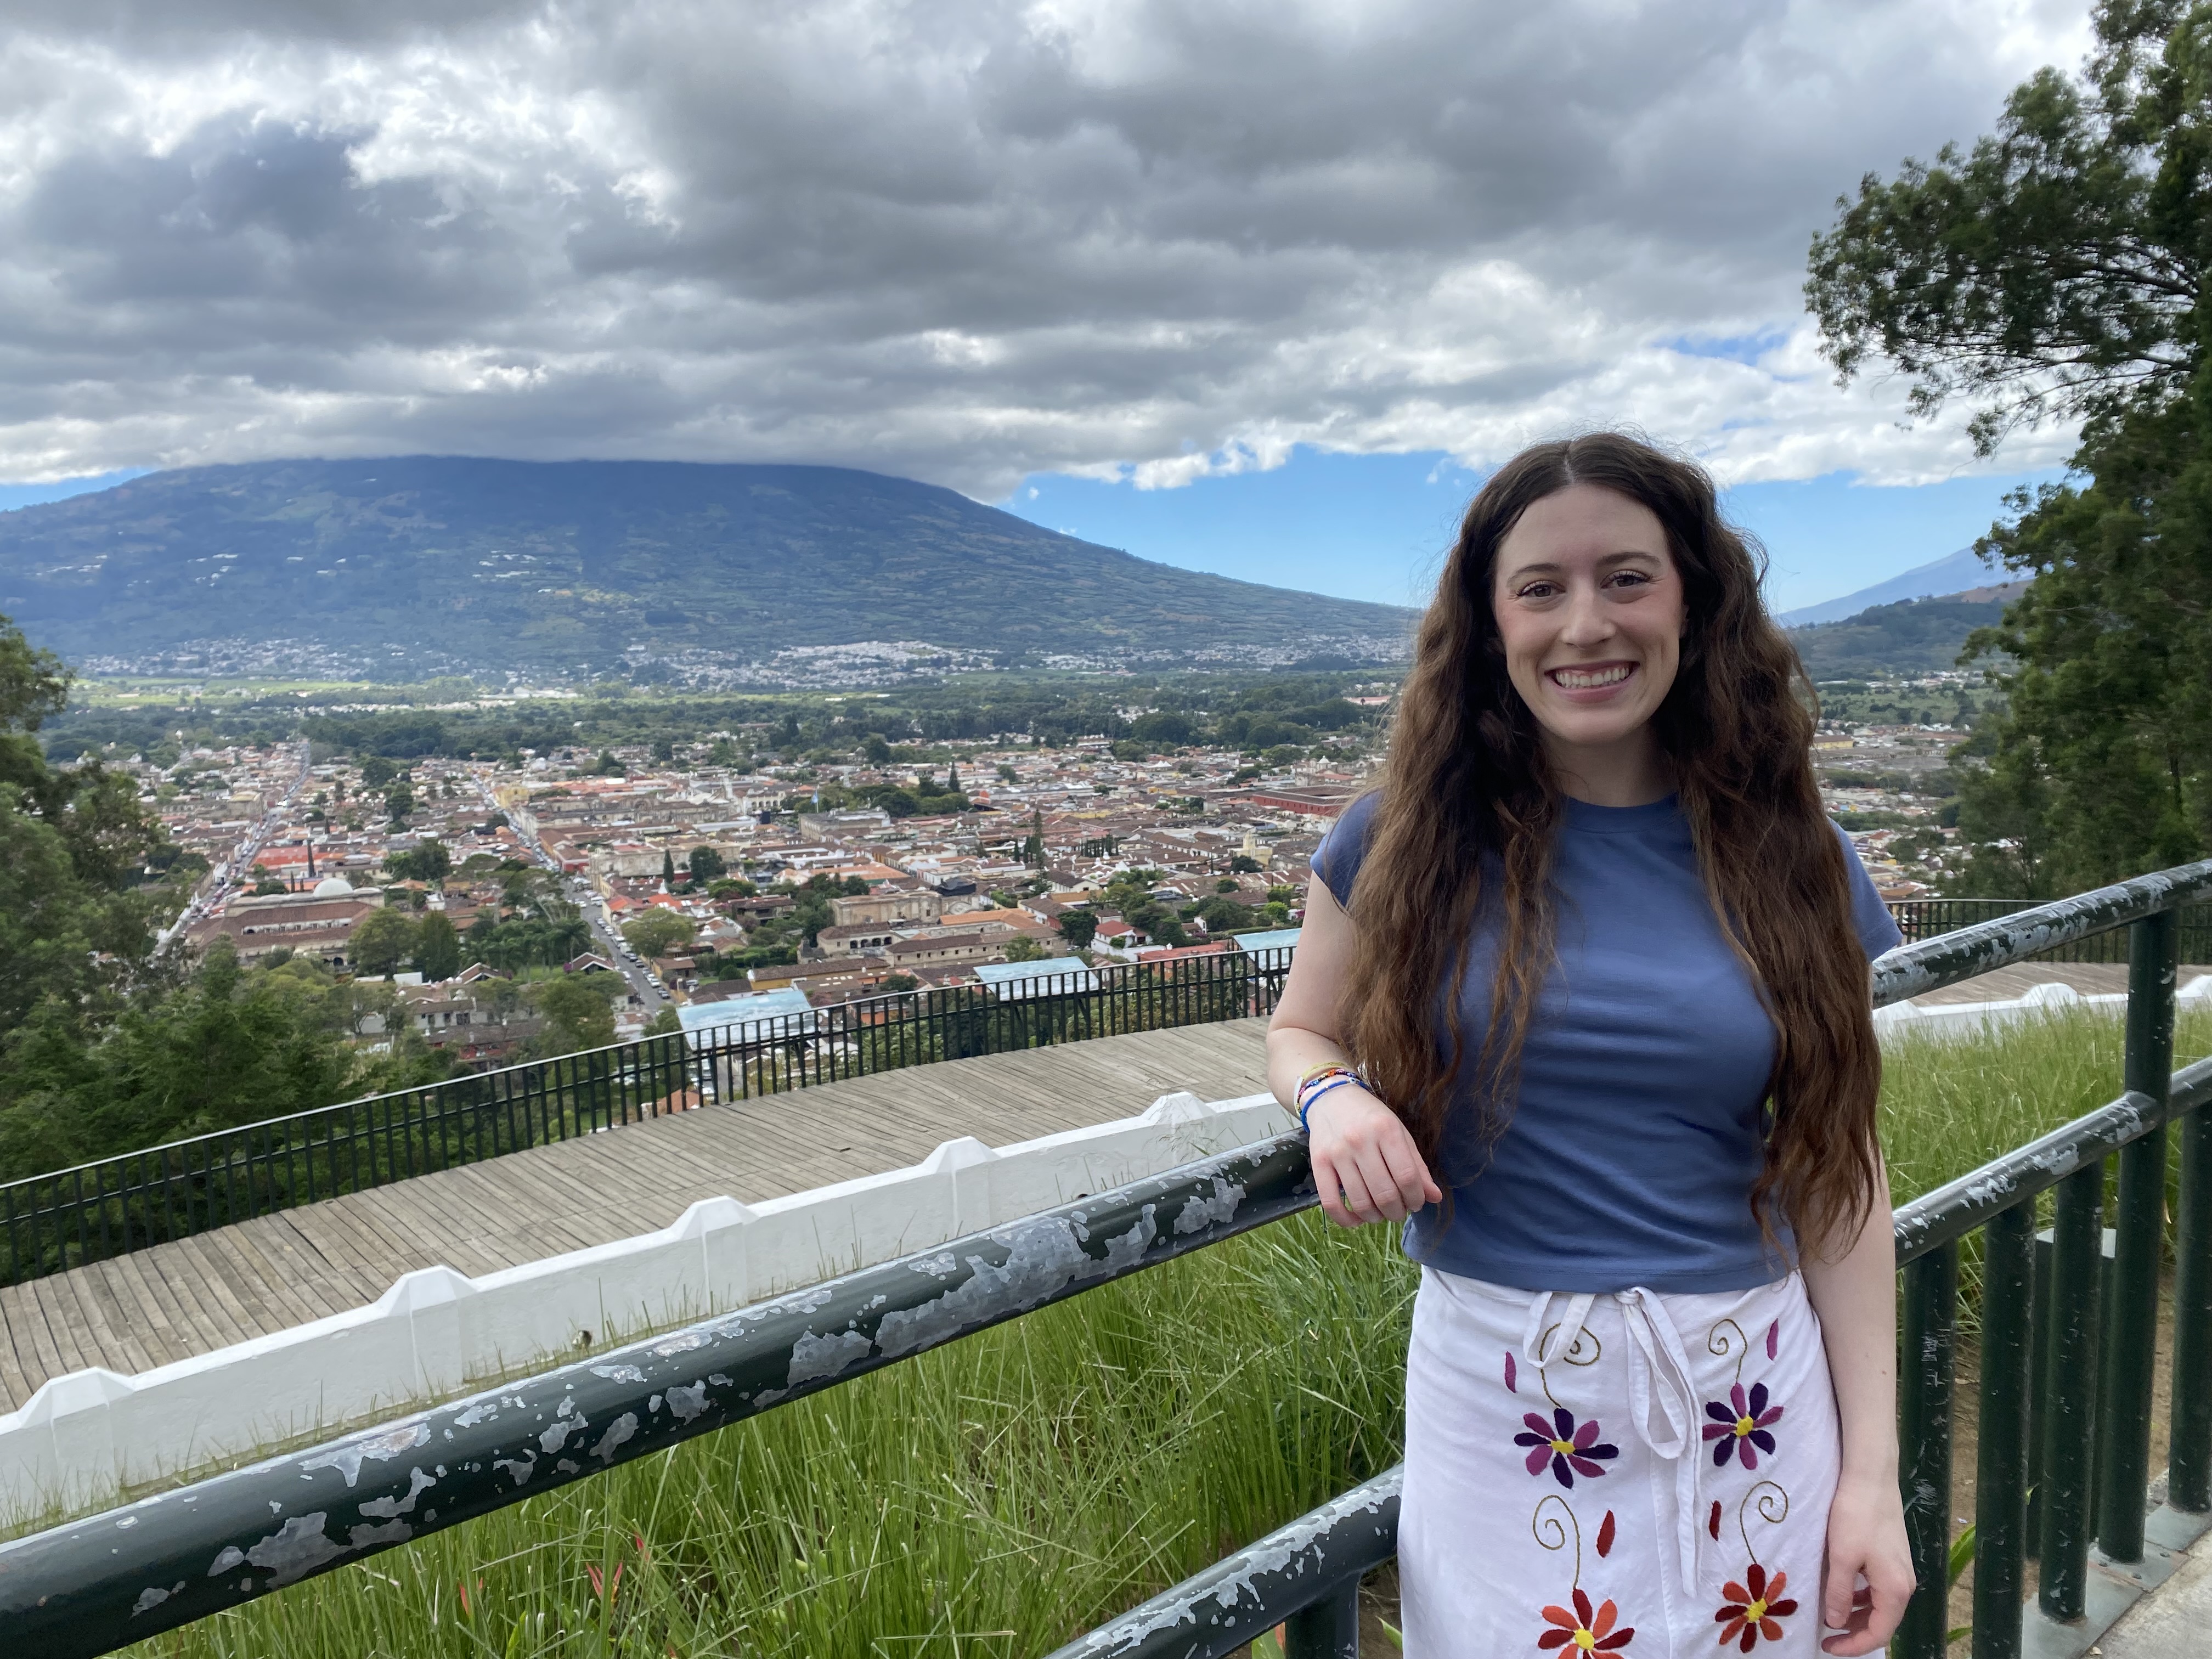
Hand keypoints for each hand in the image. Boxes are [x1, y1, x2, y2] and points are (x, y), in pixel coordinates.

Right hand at [1305, 1086, 1440, 1227]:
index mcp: (1386, 1130)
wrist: (1331, 1098)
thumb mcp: (1399, 1133)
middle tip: (1399, 1210)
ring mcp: (1337, 1153)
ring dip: (1375, 1217)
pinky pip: (1330, 1202)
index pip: (1407, 1177)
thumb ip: (1417, 1166)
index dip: (1416, 1198)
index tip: (1416, 1203)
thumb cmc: (1371, 1117)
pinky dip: (1345, 1219)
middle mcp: (1360, 1141)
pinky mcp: (1318, 1163)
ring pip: (1360, 1202)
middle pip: (1385, 1194)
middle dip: (1397, 1211)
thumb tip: (1435, 1197)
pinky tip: (1356, 1220)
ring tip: (1380, 1213)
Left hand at [1819, 1471, 1913, 1654]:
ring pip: (1880, 1605)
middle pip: (1882, 1622)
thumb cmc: (1856, 1516)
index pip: (1878, 1633)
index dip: (1854, 1646)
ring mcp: (1901, 1570)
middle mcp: (1904, 1584)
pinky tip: (1843, 1591)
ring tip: (1832, 1616)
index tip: (1828, 1648)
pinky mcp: (1893, 1557)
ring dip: (1858, 1615)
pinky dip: (1862, 1597)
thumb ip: (1839, 1594)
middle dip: (1855, 1633)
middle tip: (1827, 1637)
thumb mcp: (1842, 1557)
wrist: (1871, 1477)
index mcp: (1895, 1590)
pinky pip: (1879, 1588)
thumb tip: (1836, 1623)